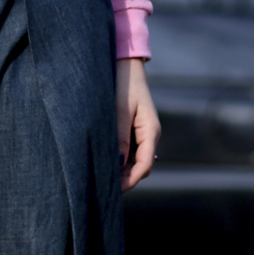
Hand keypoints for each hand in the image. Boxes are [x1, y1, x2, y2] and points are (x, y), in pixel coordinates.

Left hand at [116, 57, 159, 192]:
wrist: (125, 65)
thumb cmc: (123, 84)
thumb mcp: (120, 110)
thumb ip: (120, 137)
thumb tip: (119, 163)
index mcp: (151, 130)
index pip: (145, 164)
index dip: (132, 180)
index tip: (116, 189)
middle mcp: (150, 134)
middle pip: (141, 166)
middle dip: (126, 178)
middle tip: (104, 188)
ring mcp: (143, 133)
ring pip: (135, 160)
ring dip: (122, 170)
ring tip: (102, 178)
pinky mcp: (134, 130)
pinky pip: (130, 151)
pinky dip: (120, 159)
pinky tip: (106, 162)